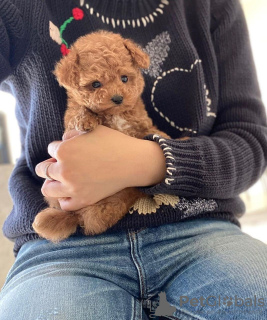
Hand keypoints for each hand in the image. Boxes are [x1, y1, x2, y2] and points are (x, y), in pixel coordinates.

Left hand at [35, 125, 161, 210]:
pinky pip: (64, 204)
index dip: (60, 148)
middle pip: (43, 170)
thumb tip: (63, 141)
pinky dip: (64, 198)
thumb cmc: (115, 143)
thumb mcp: (92, 130)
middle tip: (61, 164)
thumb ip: (72, 134)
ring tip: (60, 179)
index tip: (72, 149)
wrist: (133, 162)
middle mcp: (64, 170)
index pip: (51, 149)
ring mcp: (72, 188)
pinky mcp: (83, 200)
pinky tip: (71, 192)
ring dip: (51, 182)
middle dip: (50, 165)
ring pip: (47, 189)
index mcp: (64, 150)